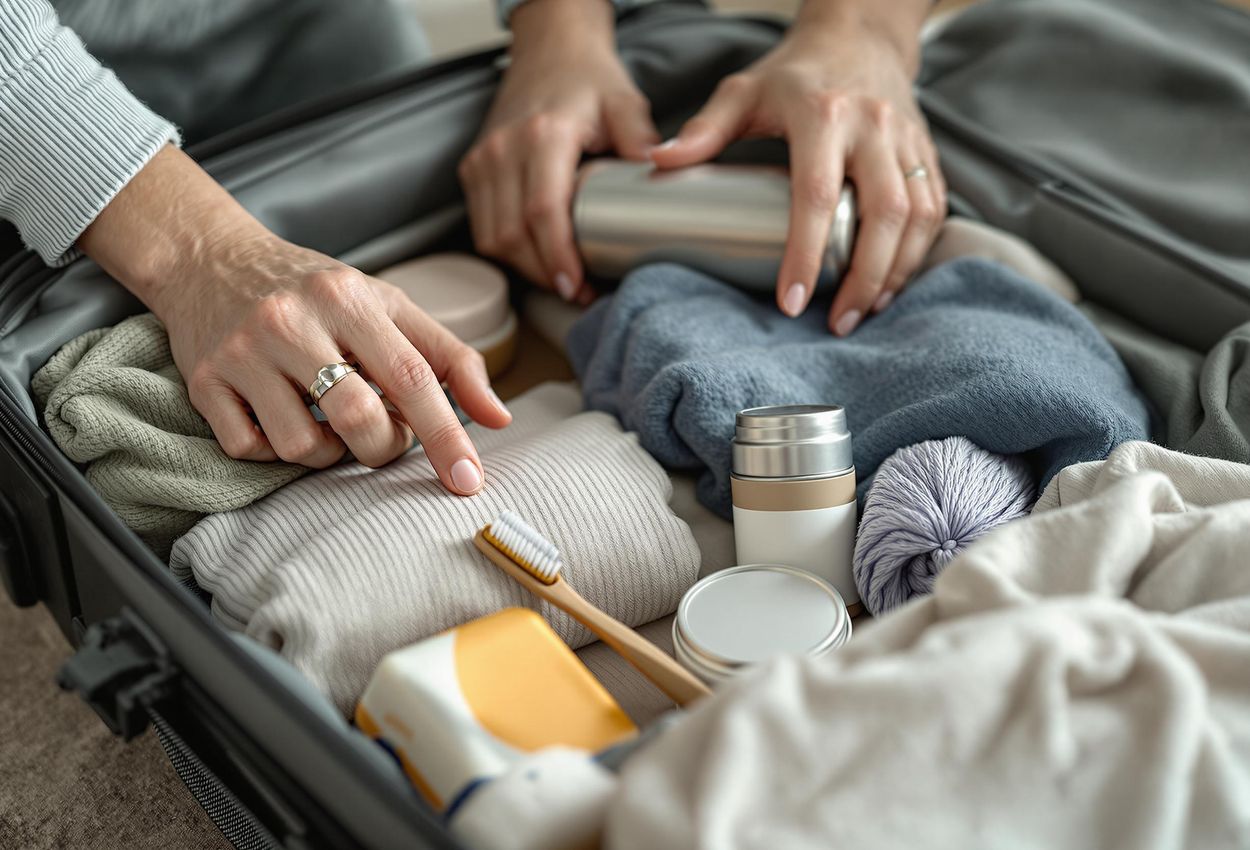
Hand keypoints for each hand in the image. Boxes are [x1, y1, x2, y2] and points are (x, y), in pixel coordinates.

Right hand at [79, 146, 510, 494]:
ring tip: (326, 420)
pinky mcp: (204, 380)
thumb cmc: (317, 292)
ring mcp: (243, 351)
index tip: (467, 479)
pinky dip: (274, 450)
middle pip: (357, 418)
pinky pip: (249, 449)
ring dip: (326, 452)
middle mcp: (292, 320)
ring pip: (301, 445)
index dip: (445, 433)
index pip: (411, 375)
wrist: (211, 259)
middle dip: (382, 448)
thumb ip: (450, 357)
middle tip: (381, 435)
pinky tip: (281, 416)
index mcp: (348, 298)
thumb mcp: (387, 305)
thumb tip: (499, 418)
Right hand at [459, 0, 658, 301]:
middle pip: (514, 234)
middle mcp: (504, 149)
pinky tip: (538, 260)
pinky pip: (483, 228)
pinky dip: (509, 252)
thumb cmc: (589, 80)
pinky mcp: (473, 170)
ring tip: (562, 281)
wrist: (550, 51)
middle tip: (580, 293)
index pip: (543, 211)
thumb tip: (665, 181)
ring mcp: (482, 160)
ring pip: (493, 238)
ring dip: (526, 268)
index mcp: (543, 135)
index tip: (577, 286)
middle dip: (545, 273)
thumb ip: (642, 142)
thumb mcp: (625, 105)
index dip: (558, 257)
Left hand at [650, 0, 942, 334]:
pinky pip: (933, 208)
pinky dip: (917, 252)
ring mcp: (906, 140)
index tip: (792, 301)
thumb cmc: (793, 72)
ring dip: (894, 272)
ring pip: (916, 216)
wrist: (859, 35)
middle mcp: (872, 127)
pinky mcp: (926, 152)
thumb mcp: (742, 92)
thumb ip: (703, 130)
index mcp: (823, 116)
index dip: (806, 254)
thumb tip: (657, 164)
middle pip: (882, 215)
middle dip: (864, 278)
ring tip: (864, 311)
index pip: (817, 196)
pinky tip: (891, 282)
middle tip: (837, 323)